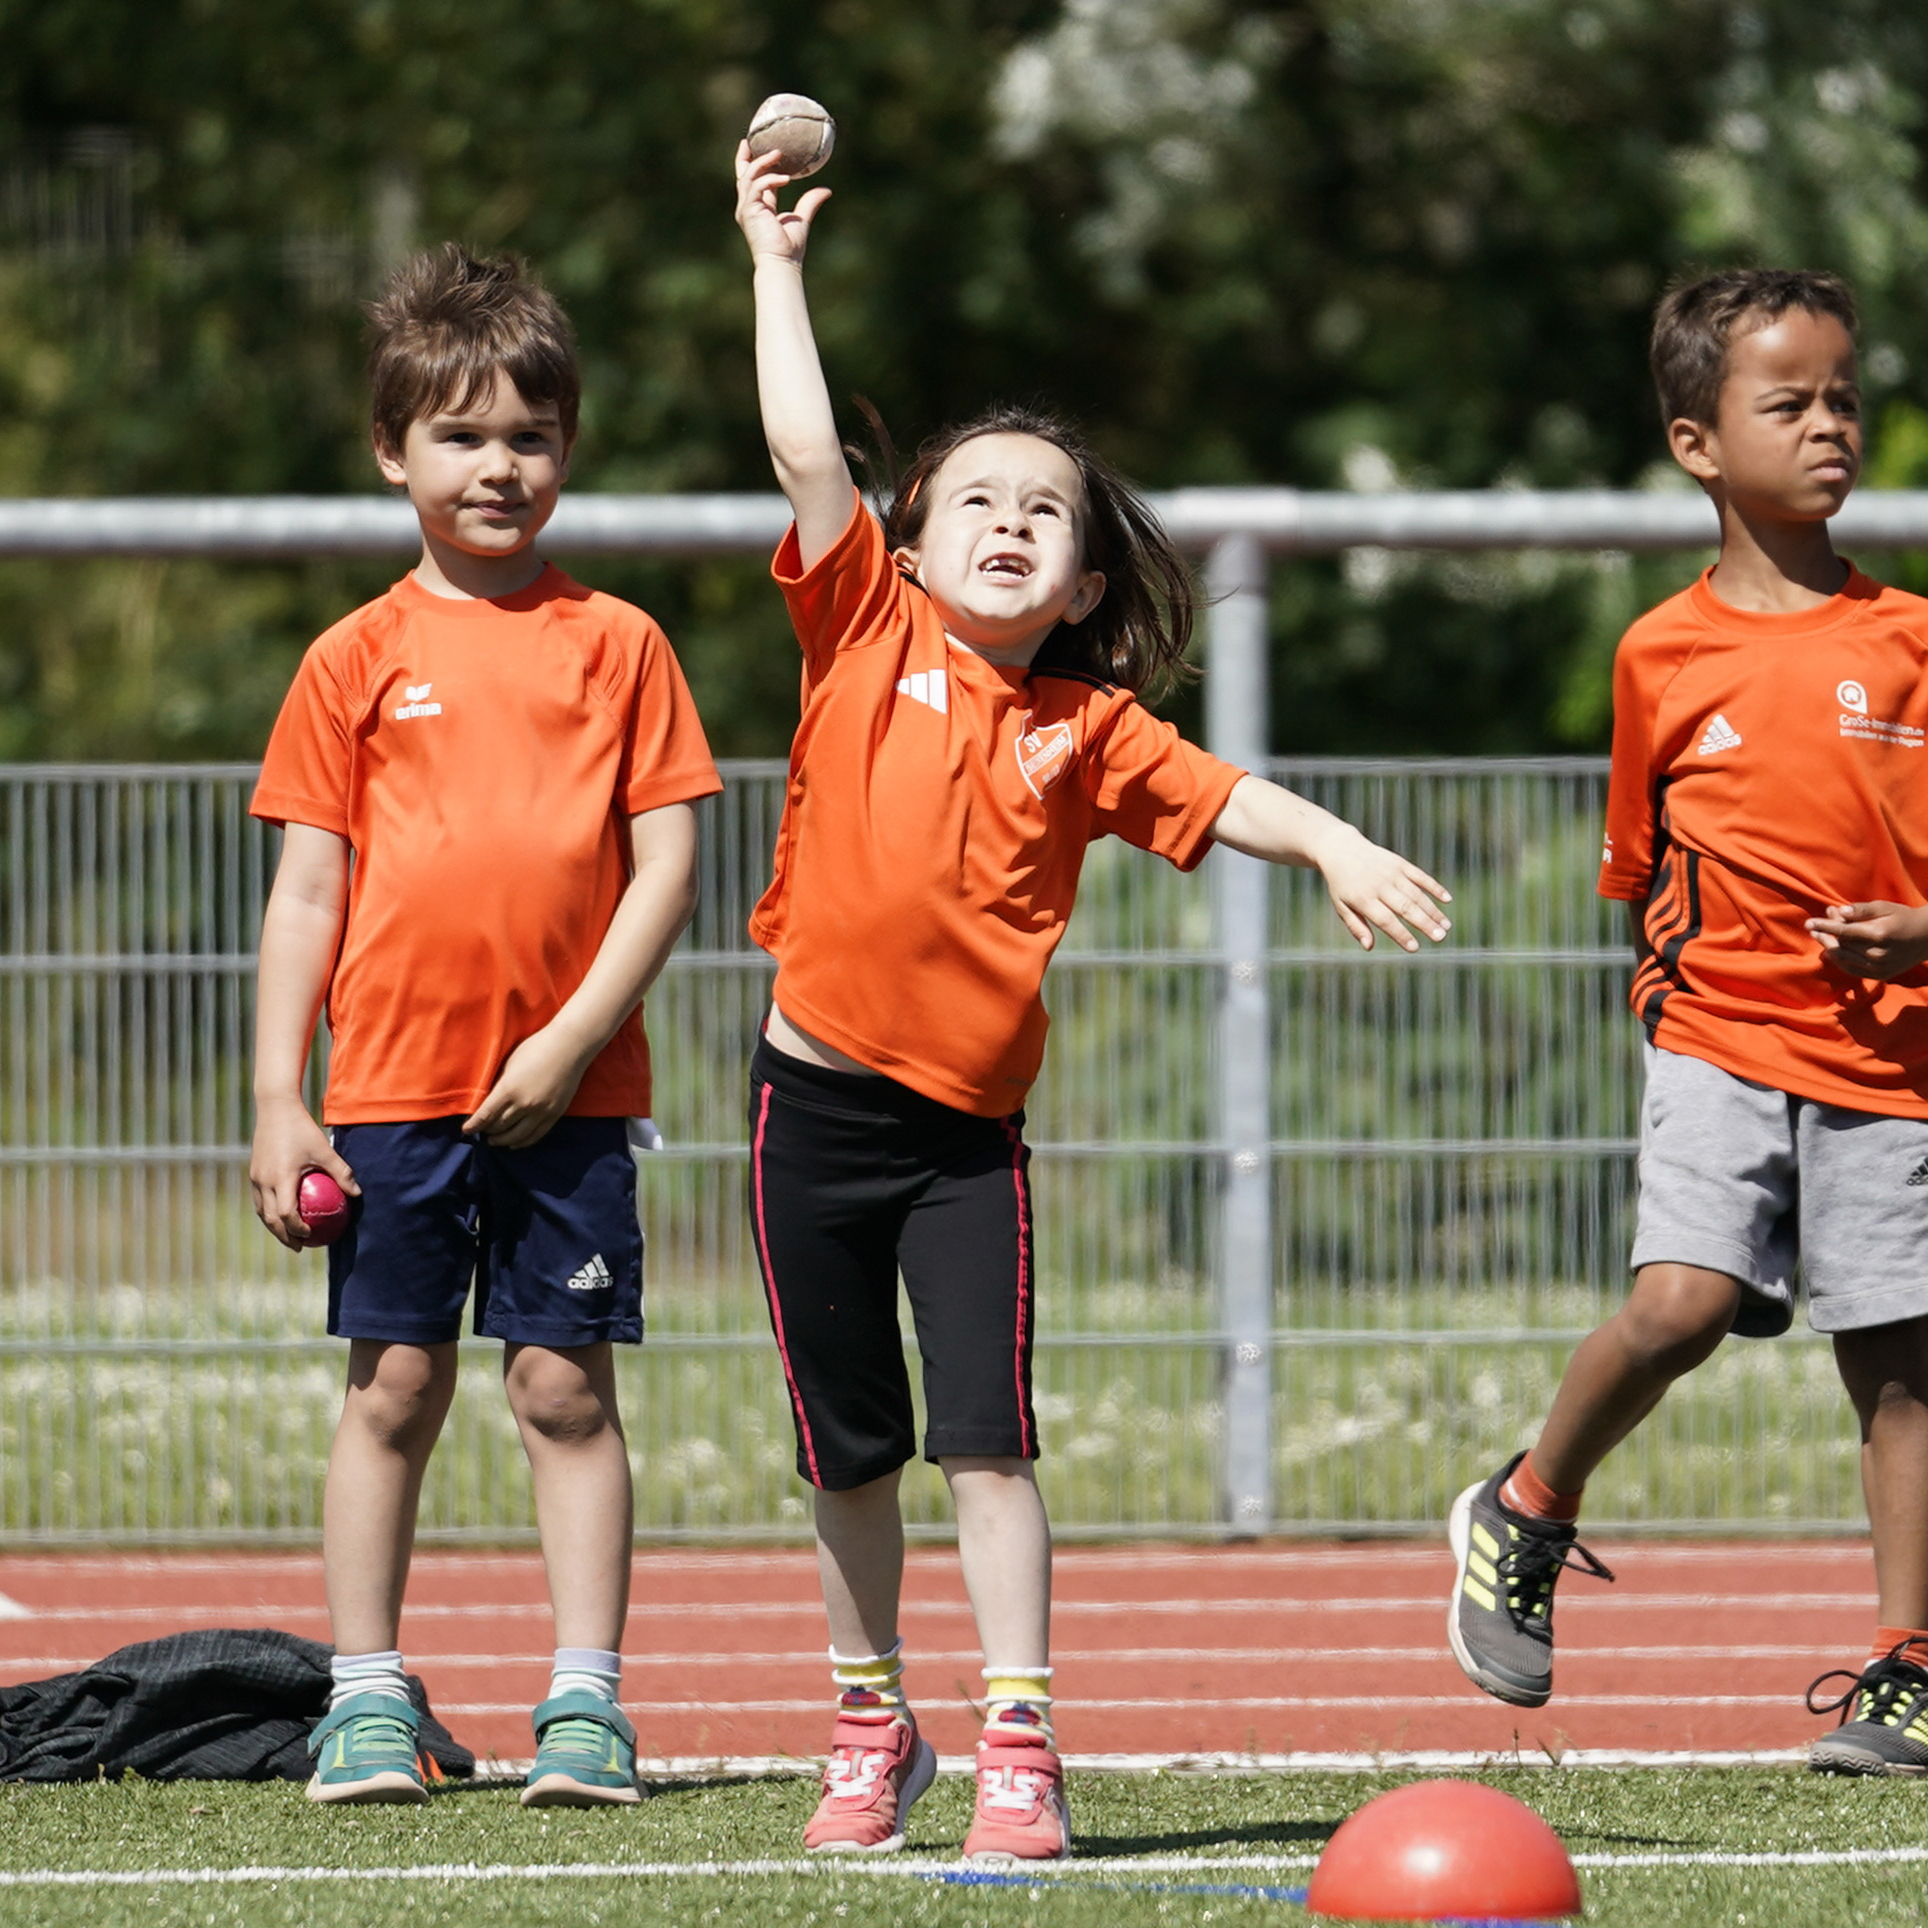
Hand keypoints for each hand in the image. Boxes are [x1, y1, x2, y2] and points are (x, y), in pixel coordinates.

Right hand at [250, 1093, 357, 1250]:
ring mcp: (256, 1178)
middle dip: (284, 1236)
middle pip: (270, 1219)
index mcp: (281, 1178)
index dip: (297, 1229)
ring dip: (274, 1227)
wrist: (275, 1109)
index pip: (286, 1214)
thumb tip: (357, 1193)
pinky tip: (283, 1214)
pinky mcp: (253, 1172)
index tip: (310, 1235)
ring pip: (262, 1211)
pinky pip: (260, 1199)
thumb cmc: (303, 1129)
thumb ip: (341, 1172)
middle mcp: (264, 1181)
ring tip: (290, 1236)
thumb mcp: (325, 1150)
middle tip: (300, 1247)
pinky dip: (270, 1212)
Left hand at [462, 1022, 592, 1148]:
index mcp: (509, 1089)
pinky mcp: (555, 1114)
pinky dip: (523, 1142)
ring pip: (517, 1136)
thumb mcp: (511, 1064)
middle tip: (480, 1131)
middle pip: (500, 1127)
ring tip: (494, 1141)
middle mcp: (524, 1104)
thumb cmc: (537, 1048)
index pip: (486, 1115)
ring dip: (503, 1140)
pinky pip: (536, 1135)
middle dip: (487, 1130)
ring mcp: (541, 1111)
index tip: (466, 1130)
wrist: (570, 1047)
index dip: (473, 1125)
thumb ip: (501, 1084)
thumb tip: (491, 1101)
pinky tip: (514, 1144)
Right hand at [734, 140, 830, 266]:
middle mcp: (749, 206)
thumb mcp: (801, 219)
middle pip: (743, 175)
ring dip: (763, 162)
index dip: (753, 164)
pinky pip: (757, 187)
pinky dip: (770, 180)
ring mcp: (746, 209)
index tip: (753, 147)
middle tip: (750, 140)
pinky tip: (786, 179)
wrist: (782, 263)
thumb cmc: (790, 248)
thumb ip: (809, 202)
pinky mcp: (749, 211)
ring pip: (749, 176)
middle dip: (745, 157)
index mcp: (758, 207)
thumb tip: (826, 190)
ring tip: (779, 153)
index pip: (754, 181)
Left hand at [1314, 825, 1452, 952]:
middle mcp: (1379, 885)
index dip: (1401, 934)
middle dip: (1424, 923)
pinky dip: (1434, 887)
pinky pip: (1420, 876)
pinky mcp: (1400, 863)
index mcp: (1363, 899)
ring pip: (1417, 894)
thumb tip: (1369, 947)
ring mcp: (1391, 873)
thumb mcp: (1341, 906)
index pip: (1385, 920)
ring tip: (1446, 926)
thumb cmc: (1342, 884)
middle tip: (1440, 937)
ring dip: (1433, 910)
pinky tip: (1447, 899)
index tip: (1414, 948)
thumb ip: (1356, 926)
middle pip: (1406, 907)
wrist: (1341, 849)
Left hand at [1807, 902, 1927, 980]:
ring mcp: (1878, 967)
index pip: (1843, 931)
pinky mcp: (1879, 975)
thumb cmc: (1903, 917)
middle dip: (1825, 935)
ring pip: (1843, 959)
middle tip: (1814, 927)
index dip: (1824, 926)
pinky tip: (1831, 952)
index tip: (1809, 923)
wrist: (1927, 938)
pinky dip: (1839, 961)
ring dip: (1829, 948)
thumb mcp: (1884, 907)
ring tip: (1820, 936)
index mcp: (1878, 934)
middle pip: (1841, 946)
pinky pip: (1852, 970)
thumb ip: (1861, 910)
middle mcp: (1877, 954)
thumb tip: (1838, 911)